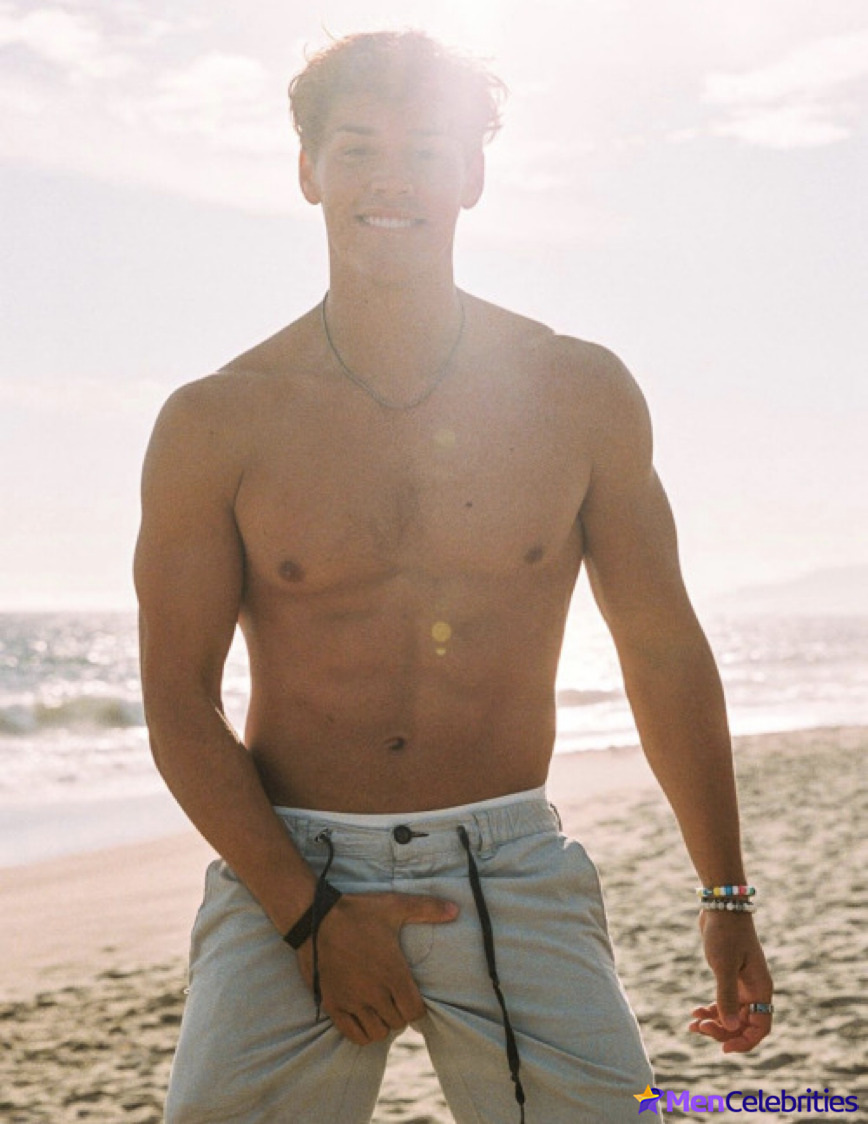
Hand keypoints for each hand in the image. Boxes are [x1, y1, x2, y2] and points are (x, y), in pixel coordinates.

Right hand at [295, 891, 458, 1044]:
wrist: (315, 917)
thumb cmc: (358, 912)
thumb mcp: (394, 906)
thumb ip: (426, 909)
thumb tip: (456, 909)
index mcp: (392, 973)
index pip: (415, 1012)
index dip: (417, 1008)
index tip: (412, 997)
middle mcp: (374, 992)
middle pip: (397, 1023)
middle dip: (399, 1013)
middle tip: (395, 998)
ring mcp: (352, 1001)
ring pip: (377, 1033)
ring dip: (382, 1024)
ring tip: (380, 1007)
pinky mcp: (332, 1004)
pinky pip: (353, 1035)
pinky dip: (361, 1032)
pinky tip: (363, 1016)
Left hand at [689, 910, 773, 1052]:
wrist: (721, 906)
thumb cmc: (725, 933)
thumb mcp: (724, 965)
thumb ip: (727, 996)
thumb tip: (730, 1027)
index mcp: (760, 989)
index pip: (760, 1028)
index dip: (745, 1042)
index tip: (724, 1047)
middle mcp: (754, 989)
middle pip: (743, 1024)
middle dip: (722, 1031)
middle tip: (699, 1028)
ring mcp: (742, 984)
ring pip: (731, 1014)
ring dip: (714, 1022)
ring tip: (692, 1023)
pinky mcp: (729, 976)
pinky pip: (723, 1002)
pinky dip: (710, 1009)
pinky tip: (694, 1011)